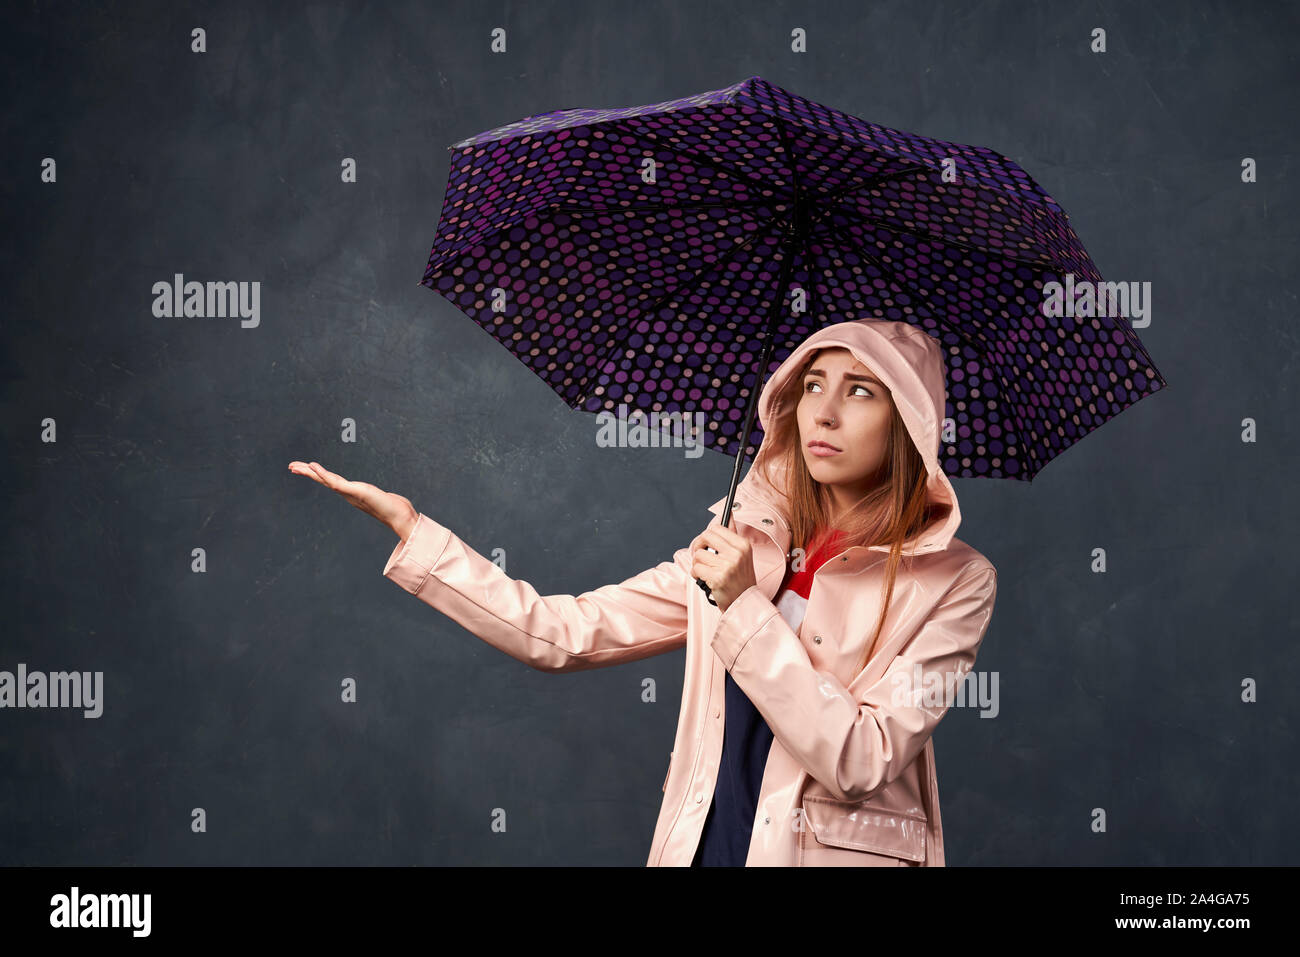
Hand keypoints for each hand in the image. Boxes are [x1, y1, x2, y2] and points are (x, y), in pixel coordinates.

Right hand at [288, 461, 417, 541]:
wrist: (400, 516)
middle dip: (307, 473)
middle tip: (291, 466)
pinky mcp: (355, 491)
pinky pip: (335, 481)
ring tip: (296, 466)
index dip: (317, 474)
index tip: (305, 467)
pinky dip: (323, 474)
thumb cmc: (393, 508)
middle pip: (323, 480)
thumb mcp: (381, 497)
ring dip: (310, 472)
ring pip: (325, 480)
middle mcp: (347, 493)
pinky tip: (313, 466)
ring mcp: (350, 493)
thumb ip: (378, 496)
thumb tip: (385, 498)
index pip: (330, 481)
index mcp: (350, 492)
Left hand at [691, 525, 757, 613]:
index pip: (717, 528)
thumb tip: (729, 513)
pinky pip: (696, 568)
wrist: (745, 603)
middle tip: (701, 556)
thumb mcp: (742, 554)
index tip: (707, 545)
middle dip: (698, 546)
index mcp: (743, 545)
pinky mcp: (717, 578)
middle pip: (705, 536)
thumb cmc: (741, 579)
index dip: (707, 536)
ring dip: (697, 564)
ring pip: (698, 554)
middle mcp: (737, 553)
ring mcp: (727, 566)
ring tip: (706, 571)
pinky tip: (704, 579)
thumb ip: (733, 533)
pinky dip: (696, 574)